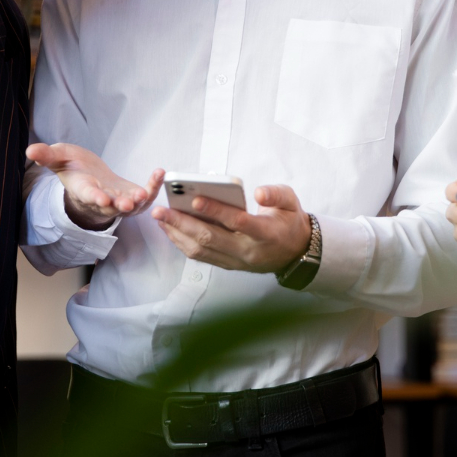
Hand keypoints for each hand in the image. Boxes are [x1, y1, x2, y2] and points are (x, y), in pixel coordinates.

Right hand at [27, 143, 162, 231]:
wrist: (89, 176)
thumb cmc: (73, 167)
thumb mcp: (58, 158)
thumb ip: (46, 156)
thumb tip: (29, 150)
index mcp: (83, 190)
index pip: (88, 196)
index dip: (95, 197)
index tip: (102, 198)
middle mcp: (101, 200)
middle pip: (111, 207)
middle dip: (119, 205)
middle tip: (128, 202)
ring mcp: (118, 200)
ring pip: (130, 207)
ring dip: (139, 201)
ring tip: (146, 191)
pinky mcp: (132, 196)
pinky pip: (145, 196)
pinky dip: (152, 187)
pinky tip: (159, 172)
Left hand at [150, 184, 310, 273]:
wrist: (295, 253)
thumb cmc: (288, 221)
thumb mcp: (291, 202)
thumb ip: (276, 193)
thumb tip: (258, 192)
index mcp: (266, 233)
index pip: (238, 222)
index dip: (216, 211)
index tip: (195, 199)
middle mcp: (248, 251)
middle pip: (211, 238)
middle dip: (183, 223)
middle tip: (161, 210)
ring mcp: (236, 261)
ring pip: (202, 251)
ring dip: (177, 234)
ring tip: (161, 218)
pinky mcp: (228, 264)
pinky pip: (202, 257)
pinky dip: (183, 243)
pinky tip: (171, 229)